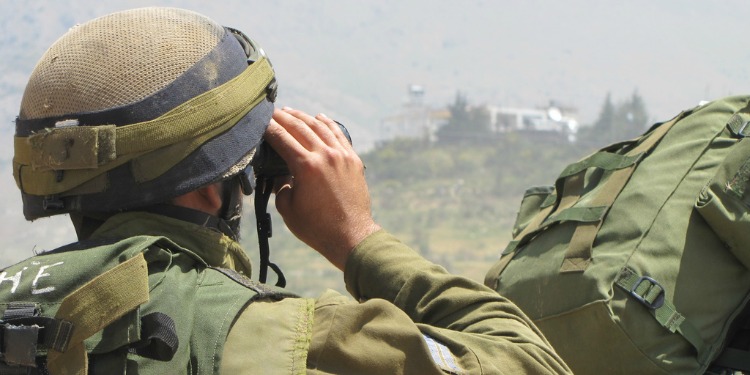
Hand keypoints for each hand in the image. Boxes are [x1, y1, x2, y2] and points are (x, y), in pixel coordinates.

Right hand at [262, 108, 380, 269]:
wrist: (350, 236)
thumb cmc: (316, 227)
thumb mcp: (287, 208)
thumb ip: (280, 186)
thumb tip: (280, 174)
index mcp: (306, 166)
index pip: (281, 138)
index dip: (268, 128)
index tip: (259, 121)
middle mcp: (325, 155)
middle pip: (300, 127)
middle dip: (283, 117)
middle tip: (272, 112)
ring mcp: (342, 156)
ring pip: (320, 127)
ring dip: (303, 117)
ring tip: (291, 111)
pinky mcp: (353, 160)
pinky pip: (339, 134)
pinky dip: (328, 123)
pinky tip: (319, 117)